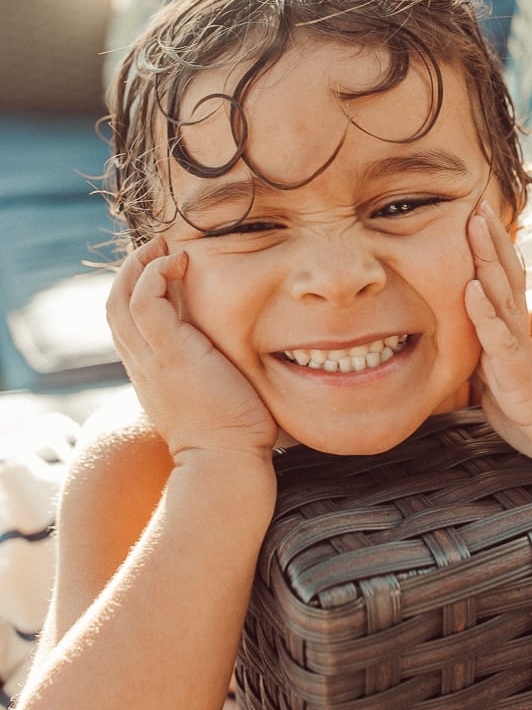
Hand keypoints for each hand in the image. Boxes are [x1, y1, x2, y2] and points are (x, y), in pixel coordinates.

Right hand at [106, 237, 280, 461]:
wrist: (226, 463)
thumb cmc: (233, 438)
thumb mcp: (214, 396)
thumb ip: (213, 372)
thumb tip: (236, 357)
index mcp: (153, 374)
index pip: (131, 324)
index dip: (141, 292)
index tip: (167, 271)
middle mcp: (143, 365)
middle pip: (116, 306)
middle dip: (134, 270)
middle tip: (160, 247)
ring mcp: (151, 360)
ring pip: (121, 298)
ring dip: (140, 264)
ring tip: (165, 246)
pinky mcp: (169, 353)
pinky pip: (143, 301)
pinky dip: (154, 273)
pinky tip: (179, 261)